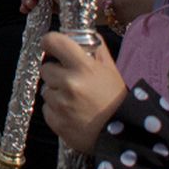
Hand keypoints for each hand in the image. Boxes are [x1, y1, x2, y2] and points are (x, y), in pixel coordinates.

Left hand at [39, 31, 128, 152]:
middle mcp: (69, 83)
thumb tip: (85, 34)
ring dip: (56, 93)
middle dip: (56, 73)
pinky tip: (72, 113)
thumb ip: (97, 50)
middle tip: (72, 82)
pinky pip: (46, 109)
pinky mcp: (55, 121)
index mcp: (83, 67)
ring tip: (76, 101)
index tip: (51, 45)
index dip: (50, 42)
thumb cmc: (115, 99)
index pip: (54, 41)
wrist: (123, 134)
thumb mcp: (110, 70)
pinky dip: (56, 110)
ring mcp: (61, 103)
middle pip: (46, 68)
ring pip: (46, 90)